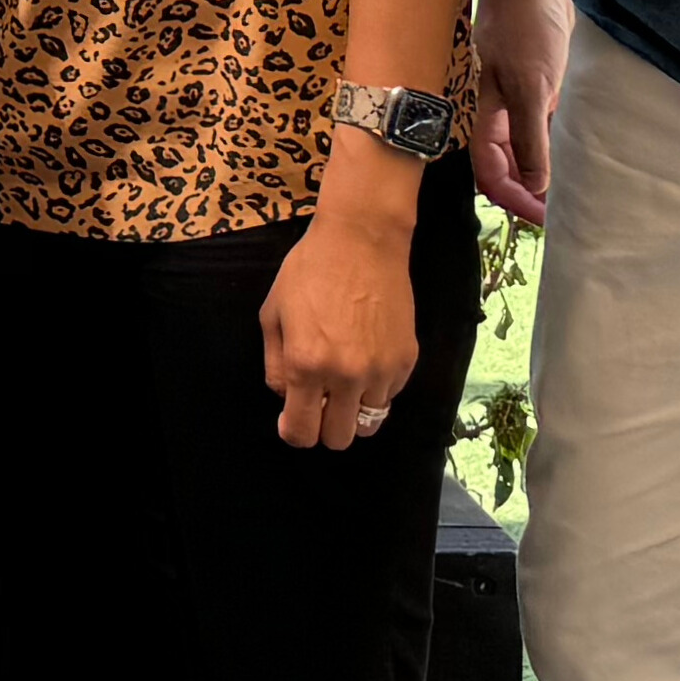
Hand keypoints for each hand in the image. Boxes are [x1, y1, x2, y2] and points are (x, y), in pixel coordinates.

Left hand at [262, 208, 419, 449]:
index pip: (302, 432)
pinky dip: (376, 389)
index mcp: (306, 365)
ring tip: (345, 379)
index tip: (292, 420)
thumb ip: (275, 364)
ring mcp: (381, 371)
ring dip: (354, 409)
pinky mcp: (407, 361)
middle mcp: (346, 376)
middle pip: (339, 438)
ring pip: (369, 422)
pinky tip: (366, 358)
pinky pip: (389, 396)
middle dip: (325, 427)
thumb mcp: (272, 314)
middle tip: (320, 402)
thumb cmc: (309, 271)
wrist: (362, 242)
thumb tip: (285, 398)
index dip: (294, 432)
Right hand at [472, 0, 569, 227]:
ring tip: (571, 193)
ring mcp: (517, 100)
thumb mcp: (532, 88)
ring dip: (542, 172)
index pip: (492, 173)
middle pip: (506, 166)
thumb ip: (529, 138)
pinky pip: (542, 128)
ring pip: (524, 149)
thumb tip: (535, 186)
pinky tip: (576, 156)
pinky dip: (554, 147)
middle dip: (529, 194)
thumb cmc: (525, 30)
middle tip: (564, 214)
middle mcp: (497, 113)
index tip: (547, 220)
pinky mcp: (537, 86)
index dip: (515, 200)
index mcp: (485, 115)